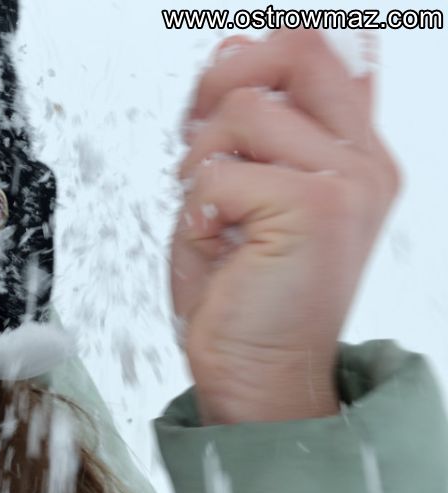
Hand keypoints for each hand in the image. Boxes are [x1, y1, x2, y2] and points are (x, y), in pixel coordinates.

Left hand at [170, 28, 400, 424]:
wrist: (258, 377)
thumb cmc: (244, 300)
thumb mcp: (241, 199)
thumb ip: (245, 130)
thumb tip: (236, 48)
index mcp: (353, 157)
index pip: (320, 53)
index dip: (251, 58)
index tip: (211, 105)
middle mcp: (362, 162)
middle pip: (293, 50)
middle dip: (224, 85)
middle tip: (203, 144)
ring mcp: (346, 181)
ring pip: (242, 110)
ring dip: (201, 166)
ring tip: (216, 221)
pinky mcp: (314, 206)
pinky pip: (219, 170)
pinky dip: (197, 210)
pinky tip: (218, 245)